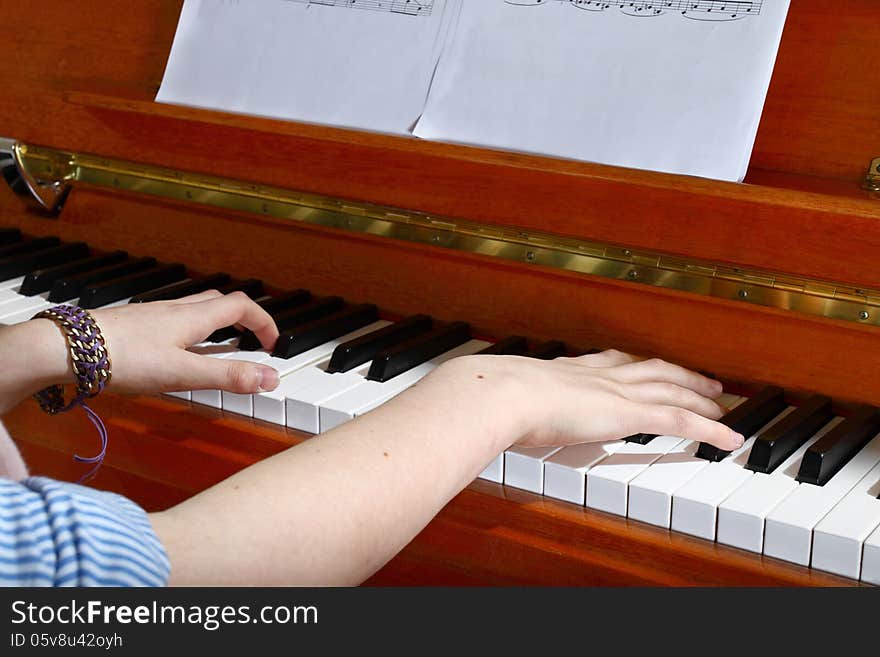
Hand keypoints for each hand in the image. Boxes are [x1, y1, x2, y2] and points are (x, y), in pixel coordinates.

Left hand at [91, 291, 279, 394]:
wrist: (65, 348)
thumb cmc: (123, 358)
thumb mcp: (183, 373)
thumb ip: (227, 376)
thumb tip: (270, 378)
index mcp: (194, 317)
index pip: (242, 307)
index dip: (264, 322)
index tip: (272, 345)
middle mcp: (175, 310)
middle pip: (220, 303)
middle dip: (242, 320)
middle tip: (251, 342)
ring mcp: (152, 316)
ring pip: (194, 311)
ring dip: (215, 326)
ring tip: (219, 351)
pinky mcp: (134, 326)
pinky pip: (172, 323)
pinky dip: (189, 334)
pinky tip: (176, 356)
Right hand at [430, 349, 741, 450]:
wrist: (501, 394)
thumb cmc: (494, 397)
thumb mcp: (505, 398)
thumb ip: (511, 404)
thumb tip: (495, 415)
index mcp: (572, 370)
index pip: (616, 363)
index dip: (638, 365)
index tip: (649, 366)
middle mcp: (601, 374)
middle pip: (654, 370)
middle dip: (681, 374)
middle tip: (704, 381)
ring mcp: (617, 392)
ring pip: (674, 391)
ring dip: (702, 397)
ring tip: (724, 404)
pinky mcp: (630, 414)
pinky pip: (681, 421)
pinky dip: (710, 430)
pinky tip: (729, 439)